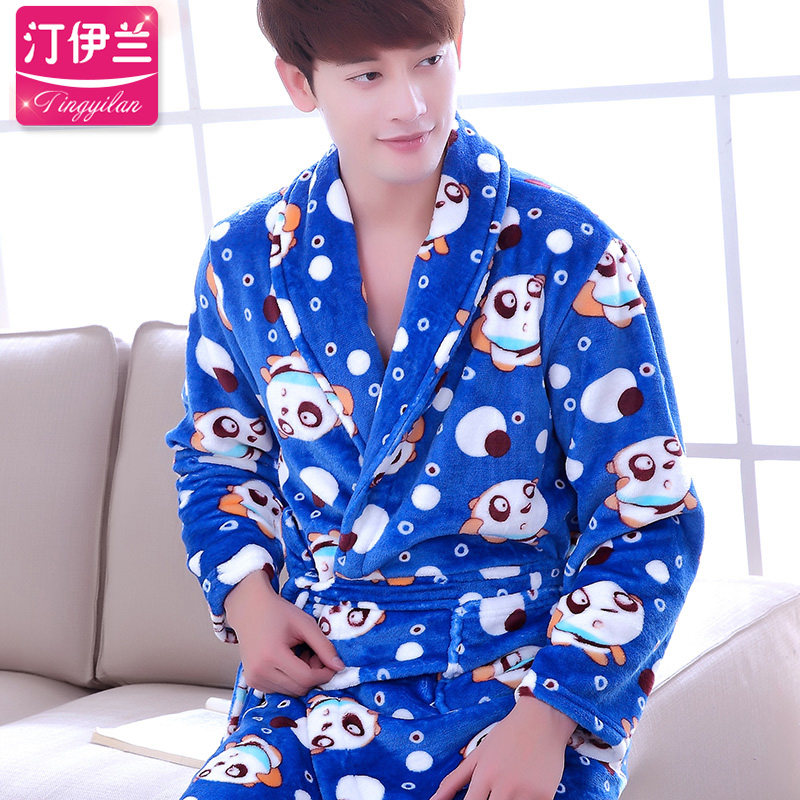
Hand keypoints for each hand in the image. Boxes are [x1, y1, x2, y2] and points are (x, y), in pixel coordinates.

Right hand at [224, 570, 344, 695]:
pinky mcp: (252, 682)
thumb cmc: (278, 612)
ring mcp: (253, 679)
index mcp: (272, 655)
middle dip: (313, 676)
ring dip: (302, 679)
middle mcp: (259, 672)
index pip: (306, 678)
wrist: (249, 608)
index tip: (331, 664)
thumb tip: (340, 667)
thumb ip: (324, 646)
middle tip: (315, 655)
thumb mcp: (305, 624)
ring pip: (290, 692)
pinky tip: (290, 661)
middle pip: (299, 689)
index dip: (324, 674)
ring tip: (301, 655)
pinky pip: (279, 689)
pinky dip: (290, 680)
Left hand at [430, 696, 575, 799]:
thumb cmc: (507, 735)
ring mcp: (526, 792)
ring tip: (508, 790)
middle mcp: (504, 786)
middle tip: (493, 795)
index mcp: (484, 776)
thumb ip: (454, 781)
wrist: (542, 718)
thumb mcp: (478, 754)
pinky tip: (525, 792)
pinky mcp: (546, 796)